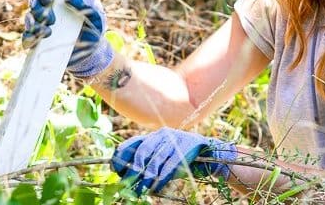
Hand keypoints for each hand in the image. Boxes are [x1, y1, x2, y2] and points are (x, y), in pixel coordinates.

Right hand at [22, 0, 114, 77]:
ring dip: (34, 23)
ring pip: (29, 17)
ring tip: (48, 32)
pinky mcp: (38, 39)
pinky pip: (27, 36)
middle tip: (51, 19)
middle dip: (38, 8)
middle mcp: (50, 8)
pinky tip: (39, 41)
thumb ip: (89, 3)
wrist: (91, 53)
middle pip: (35, 0)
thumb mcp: (97, 15)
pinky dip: (29, 37)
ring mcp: (43, 23)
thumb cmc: (95, 28)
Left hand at [111, 127, 237, 193]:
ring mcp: (176, 139)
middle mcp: (163, 134)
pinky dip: (163, 177)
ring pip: (157, 159)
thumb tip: (126, 177)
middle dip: (134, 168)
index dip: (123, 154)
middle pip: (144, 150)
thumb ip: (147, 163)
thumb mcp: (162, 159)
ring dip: (148, 177)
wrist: (209, 154)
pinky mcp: (187, 146)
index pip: (134, 142)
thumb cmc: (181, 159)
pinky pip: (171, 163)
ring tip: (142, 190)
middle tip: (128, 184)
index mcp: (155, 136)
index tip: (114, 168)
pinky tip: (157, 186)